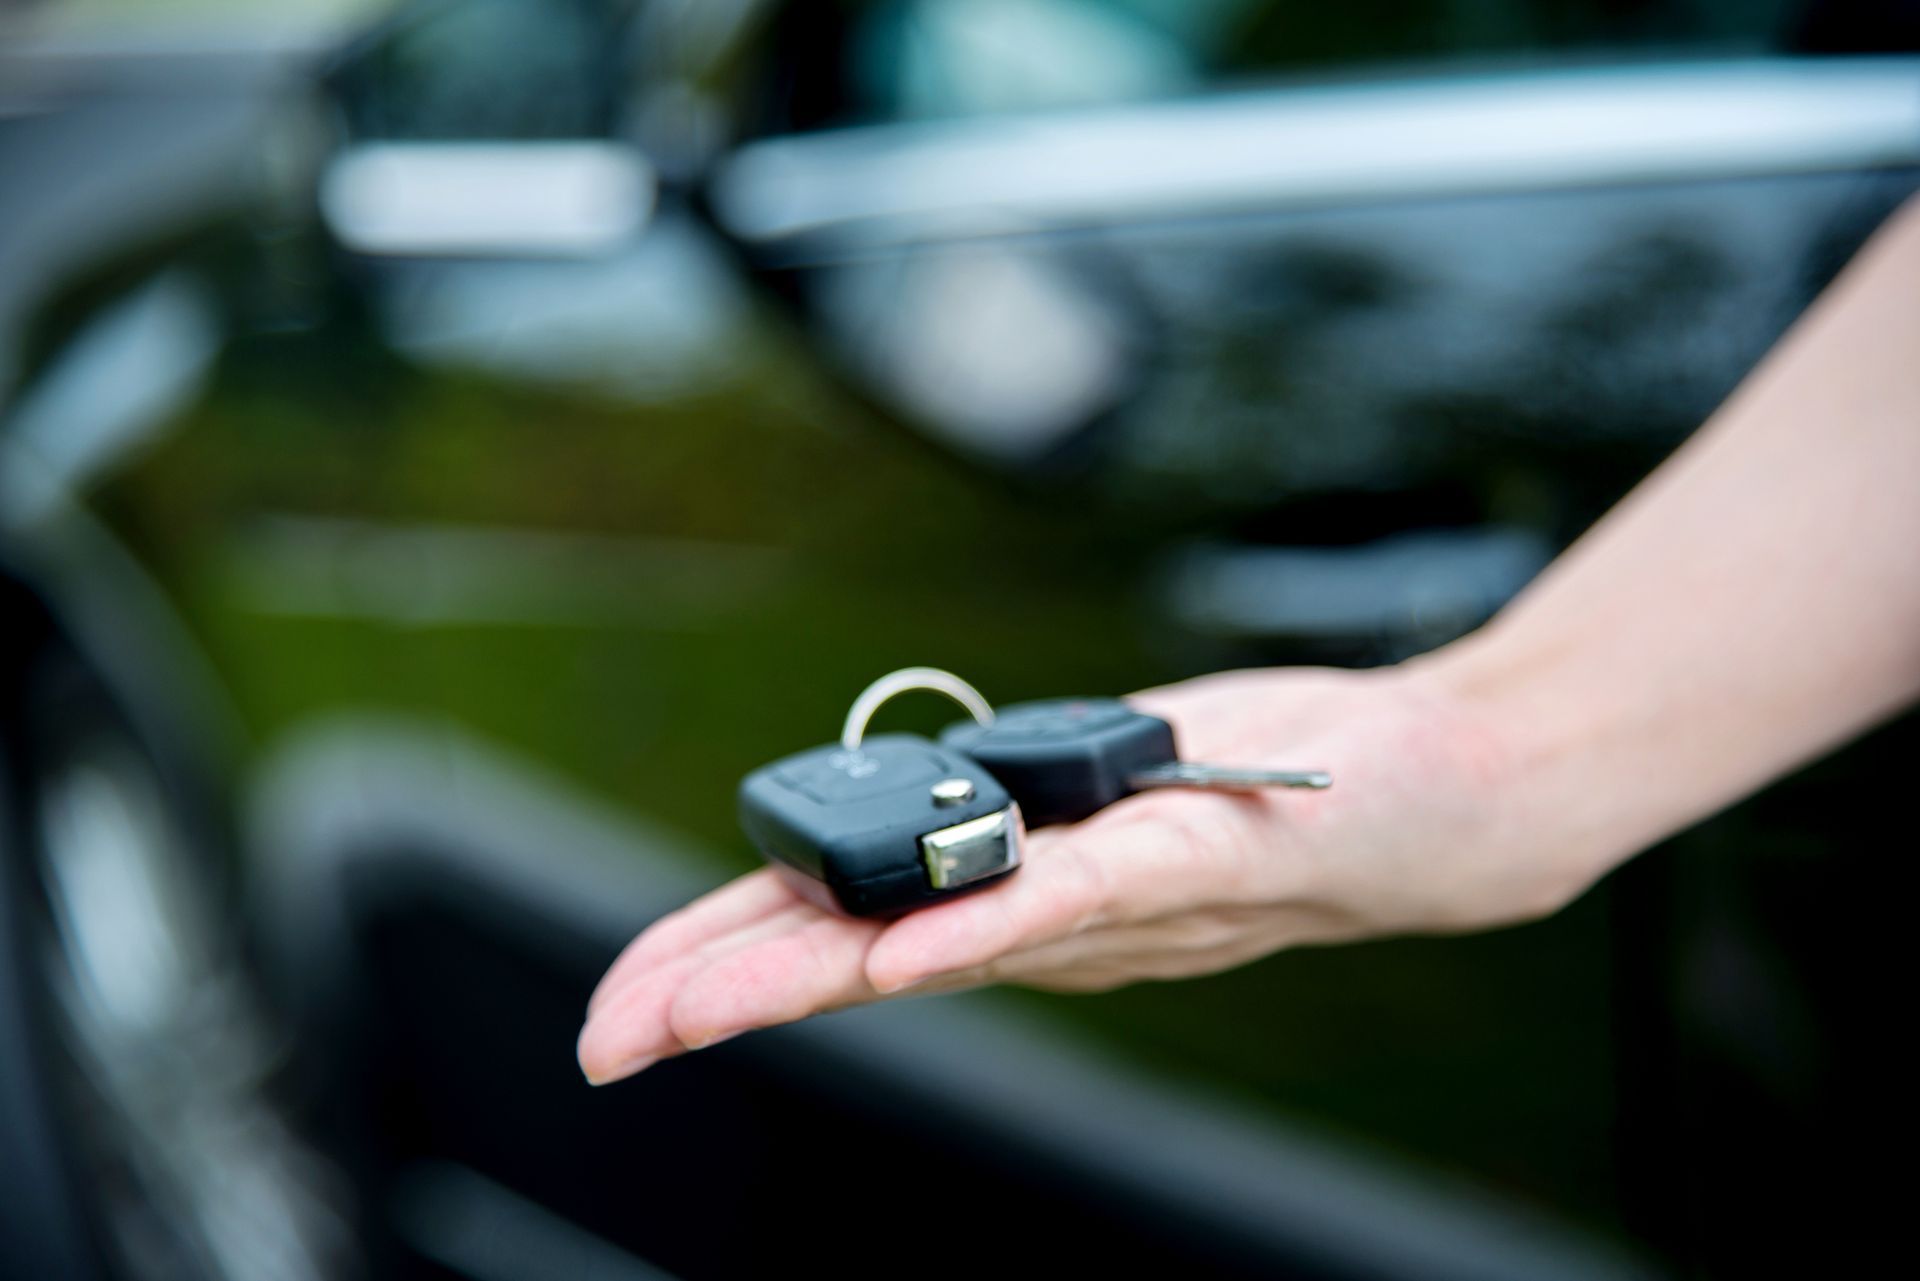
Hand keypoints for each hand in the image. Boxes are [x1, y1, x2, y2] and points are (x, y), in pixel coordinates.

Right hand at [576, 662, 1585, 1085]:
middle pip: (860, 951)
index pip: (840, 922)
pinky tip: (904, 957)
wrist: (1461, 791)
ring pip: (939, 941)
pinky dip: (982, 928)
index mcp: (1019, 887)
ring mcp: (1124, 892)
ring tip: (693, 1012)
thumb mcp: (1126, 789)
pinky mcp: (1203, 850)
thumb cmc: (1298, 782)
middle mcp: (1056, 915)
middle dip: (718, 989)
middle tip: (606, 1042)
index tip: (626, 996)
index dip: (723, 956)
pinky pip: (1078, 897)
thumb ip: (1031, 813)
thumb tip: (933, 820)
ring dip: (810, 975)